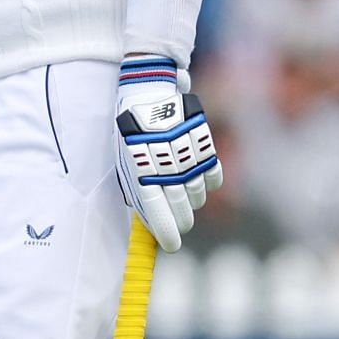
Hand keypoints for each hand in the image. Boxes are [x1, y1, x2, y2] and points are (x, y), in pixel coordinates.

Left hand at [116, 58, 222, 251]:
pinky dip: (207, 183)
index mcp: (140, 168)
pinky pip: (212, 176)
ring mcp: (188, 156)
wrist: (148, 93)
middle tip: (179, 227)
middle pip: (179, 206)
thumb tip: (150, 221)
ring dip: (191, 200)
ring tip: (181, 192)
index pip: (156, 209)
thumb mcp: (126, 159)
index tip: (171, 245)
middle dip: (180, 222)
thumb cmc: (133, 131)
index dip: (165, 231)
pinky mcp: (204, 145)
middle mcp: (166, 164)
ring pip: (197, 194)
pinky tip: (197, 179)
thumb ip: (138, 189)